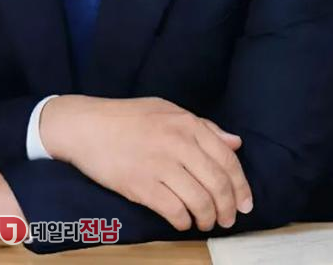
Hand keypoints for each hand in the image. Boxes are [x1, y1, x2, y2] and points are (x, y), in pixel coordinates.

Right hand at [40, 95, 252, 232]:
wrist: (85, 126)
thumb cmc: (126, 117)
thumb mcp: (166, 110)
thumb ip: (203, 126)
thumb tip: (235, 142)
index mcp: (186, 123)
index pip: (227, 160)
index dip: (241, 186)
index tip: (246, 203)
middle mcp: (177, 142)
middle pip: (218, 184)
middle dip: (228, 208)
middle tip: (228, 219)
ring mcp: (159, 164)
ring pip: (200, 202)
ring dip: (207, 219)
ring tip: (205, 222)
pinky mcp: (141, 185)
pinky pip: (174, 211)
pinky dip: (183, 222)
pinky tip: (181, 221)